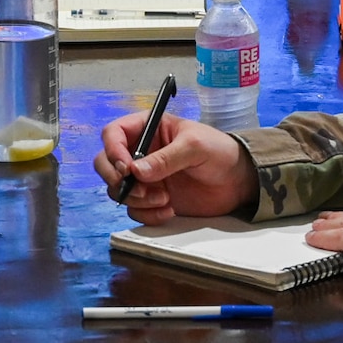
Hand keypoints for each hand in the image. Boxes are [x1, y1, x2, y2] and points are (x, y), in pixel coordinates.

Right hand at [94, 113, 258, 223]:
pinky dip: (147, 214)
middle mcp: (140, 153)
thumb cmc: (219, 151)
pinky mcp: (152, 200)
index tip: (125, 168)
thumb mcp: (195, 146)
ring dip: (135, 199)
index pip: (113, 133)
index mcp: (147, 128)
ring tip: (165, 199)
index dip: (112, 150)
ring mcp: (144, 178)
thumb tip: (137, 171)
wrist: (238, 181)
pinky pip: (134, 210)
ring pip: (117, 190)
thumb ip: (166, 158)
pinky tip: (170, 210)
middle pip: (104, 163)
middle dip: (116, 178)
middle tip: (138, 188)